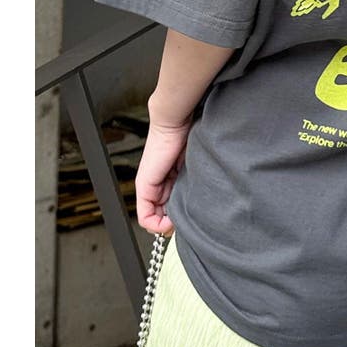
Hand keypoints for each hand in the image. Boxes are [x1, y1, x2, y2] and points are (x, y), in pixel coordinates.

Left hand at [135, 115, 191, 236]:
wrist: (175, 122)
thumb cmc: (188, 137)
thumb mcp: (193, 165)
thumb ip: (192, 182)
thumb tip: (201, 202)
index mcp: (168, 180)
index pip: (168, 210)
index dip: (176, 221)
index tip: (188, 220)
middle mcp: (155, 185)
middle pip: (161, 216)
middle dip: (173, 224)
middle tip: (185, 223)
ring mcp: (148, 186)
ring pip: (153, 218)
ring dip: (166, 224)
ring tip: (180, 220)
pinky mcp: (145, 186)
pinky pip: (145, 215)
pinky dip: (156, 224)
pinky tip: (169, 221)